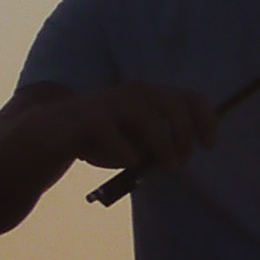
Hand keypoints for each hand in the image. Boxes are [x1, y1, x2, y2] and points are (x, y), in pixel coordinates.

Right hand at [56, 81, 217, 172]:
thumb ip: (159, 143)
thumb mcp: (136, 140)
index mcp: (150, 95)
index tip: (209, 145)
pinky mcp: (89, 118)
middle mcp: (134, 92)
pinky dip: (128, 152)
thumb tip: (183, 157)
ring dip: (165, 147)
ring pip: (149, 120)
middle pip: (174, 105)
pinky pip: (116, 137)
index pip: (189, 98)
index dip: (205, 120)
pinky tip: (130, 161)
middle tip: (183, 160)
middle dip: (185, 135)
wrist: (51, 133)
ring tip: (168, 167)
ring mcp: (111, 102)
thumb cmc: (101, 138)